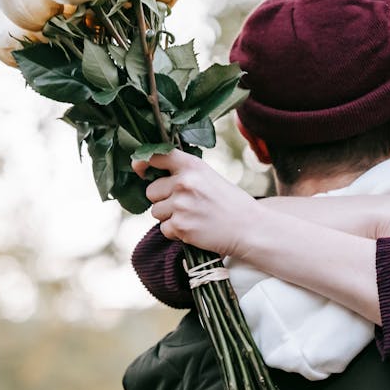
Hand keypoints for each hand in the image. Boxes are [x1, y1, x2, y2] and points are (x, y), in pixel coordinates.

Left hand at [131, 149, 259, 257]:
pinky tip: (194, 229)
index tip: (140, 170)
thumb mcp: (209, 177)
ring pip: (156, 212)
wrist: (249, 227)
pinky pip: (164, 229)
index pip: (157, 156)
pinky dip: (175, 232)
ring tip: (192, 218)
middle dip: (162, 199)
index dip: (142, 162)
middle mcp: (183, 183)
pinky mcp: (180, 226)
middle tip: (185, 205)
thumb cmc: (230, 203)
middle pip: (151, 191)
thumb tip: (154, 177)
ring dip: (169, 217)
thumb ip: (185, 174)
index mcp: (192, 166)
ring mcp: (180, 205)